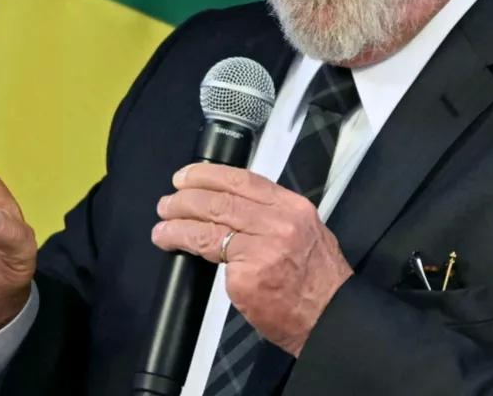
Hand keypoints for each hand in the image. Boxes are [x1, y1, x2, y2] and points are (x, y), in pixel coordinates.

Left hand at [150, 163, 352, 355]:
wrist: (330, 317)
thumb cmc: (316, 280)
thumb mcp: (305, 231)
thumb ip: (272, 215)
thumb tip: (232, 203)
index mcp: (293, 208)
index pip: (244, 180)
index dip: (209, 175)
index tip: (188, 175)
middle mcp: (279, 224)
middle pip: (221, 200)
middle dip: (186, 198)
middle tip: (168, 202)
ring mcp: (262, 250)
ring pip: (208, 225)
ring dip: (177, 222)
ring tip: (162, 223)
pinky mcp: (246, 277)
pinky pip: (211, 256)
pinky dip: (186, 246)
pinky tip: (173, 244)